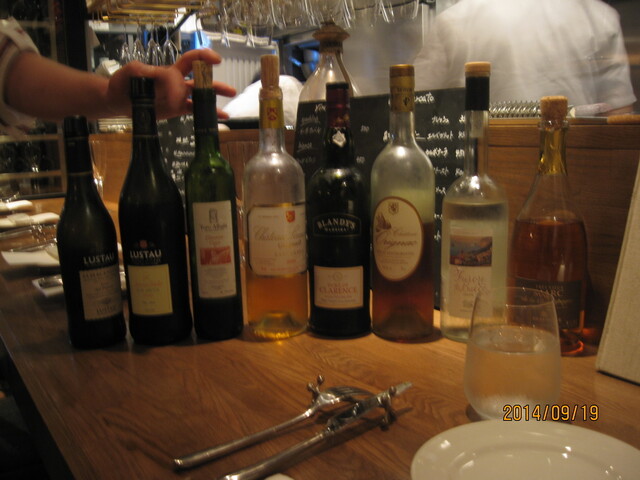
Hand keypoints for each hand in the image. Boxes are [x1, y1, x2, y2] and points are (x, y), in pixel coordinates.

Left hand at [106, 48, 236, 119]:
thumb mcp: (133, 72)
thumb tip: (167, 80)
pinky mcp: (176, 109)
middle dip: (214, 83)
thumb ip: (147, 71)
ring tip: (229, 102)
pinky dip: (207, 114)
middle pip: (200, 80)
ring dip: (214, 98)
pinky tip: (221, 118)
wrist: (118, 100)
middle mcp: (177, 83)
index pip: (190, 60)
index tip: (215, 61)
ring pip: (200, 96)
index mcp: (169, 71)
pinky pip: (194, 111)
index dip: (203, 58)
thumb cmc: (124, 82)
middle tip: (230, 90)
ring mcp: (178, 97)